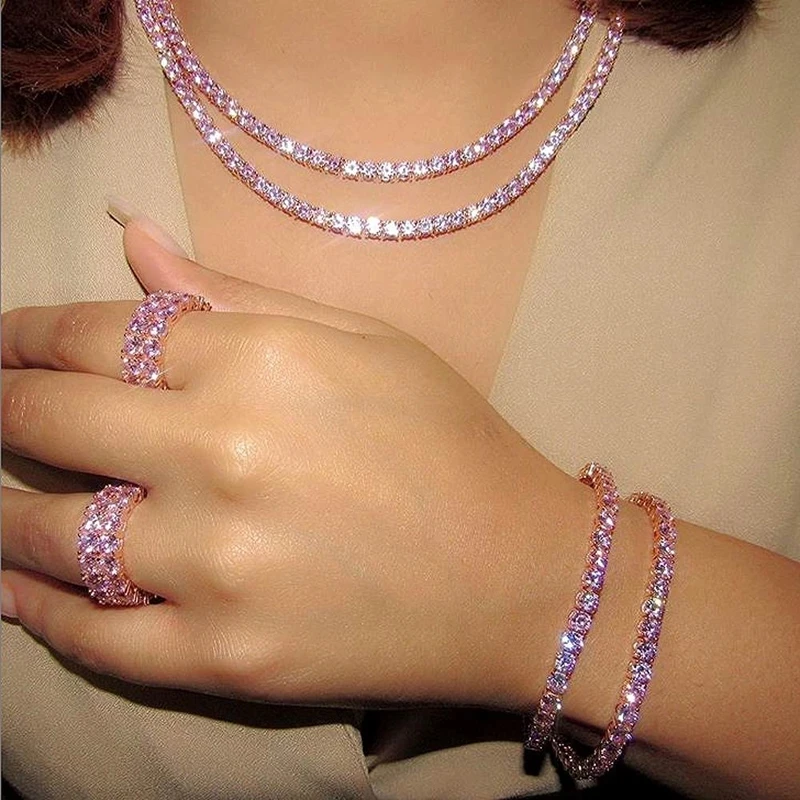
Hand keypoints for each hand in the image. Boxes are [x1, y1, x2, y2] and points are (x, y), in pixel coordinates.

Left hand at [1, 227, 590, 709]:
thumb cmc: (452, 442)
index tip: (4, 345)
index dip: (27, 336)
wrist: (520, 577)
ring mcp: (215, 568)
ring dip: (2, 514)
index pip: (91, 335)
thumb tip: (135, 246)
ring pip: (46, 535)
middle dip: (2, 407)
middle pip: (49, 423)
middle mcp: (219, 457)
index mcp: (255, 362)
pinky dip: (36, 612)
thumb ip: (237, 294)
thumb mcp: (363, 340)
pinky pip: (91, 636)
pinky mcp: (224, 658)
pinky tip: (15, 592)